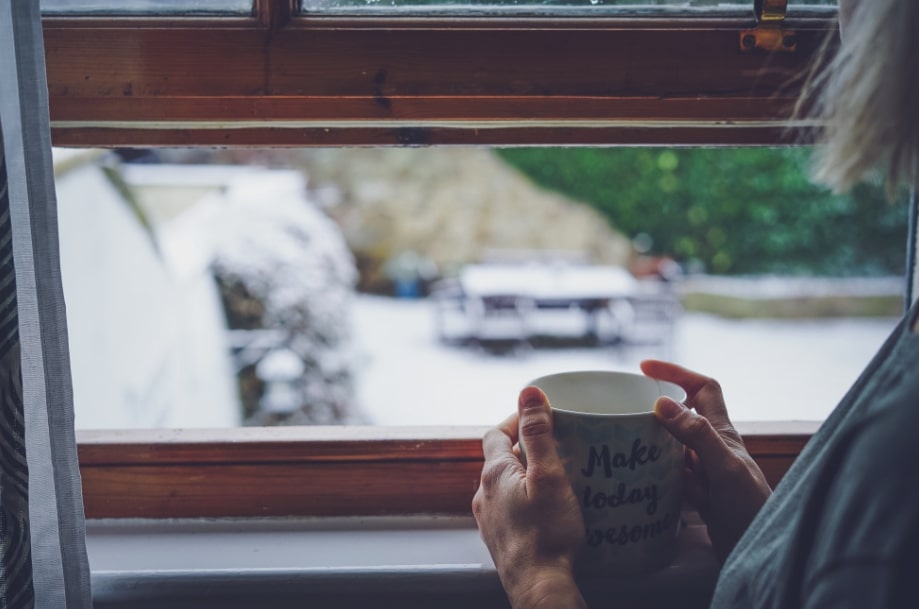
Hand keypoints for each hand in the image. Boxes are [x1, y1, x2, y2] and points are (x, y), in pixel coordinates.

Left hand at [472, 386, 587, 608]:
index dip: (515, 420)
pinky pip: (509, 509)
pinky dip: (525, 500)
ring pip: (505, 486)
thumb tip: (528, 393)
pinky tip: (548, 510)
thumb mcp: (549, 476)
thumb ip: (538, 433)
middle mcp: (484, 495)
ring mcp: (490, 520)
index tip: (540, 416)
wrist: (540, 588)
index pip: (495, 433)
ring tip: (557, 477)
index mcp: (493, 474)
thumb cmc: (547, 535)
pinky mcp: (501, 540)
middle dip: (526, 448)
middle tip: (556, 446)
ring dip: (526, 476)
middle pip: (500, 459)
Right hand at [640, 360, 771, 561]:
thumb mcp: (725, 469)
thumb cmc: (751, 509)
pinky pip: (671, 474)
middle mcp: (713, 447)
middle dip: (655, 407)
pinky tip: (641, 477)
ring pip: (672, 445)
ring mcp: (705, 472)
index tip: (644, 368)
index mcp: (722, 432)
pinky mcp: (698, 495)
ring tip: (625, 442)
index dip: (676, 372)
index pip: (702, 387)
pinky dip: (656, 471)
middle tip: (625, 409)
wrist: (759, 552)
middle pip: (682, 415)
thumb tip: (662, 403)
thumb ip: (697, 435)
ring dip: (652, 440)